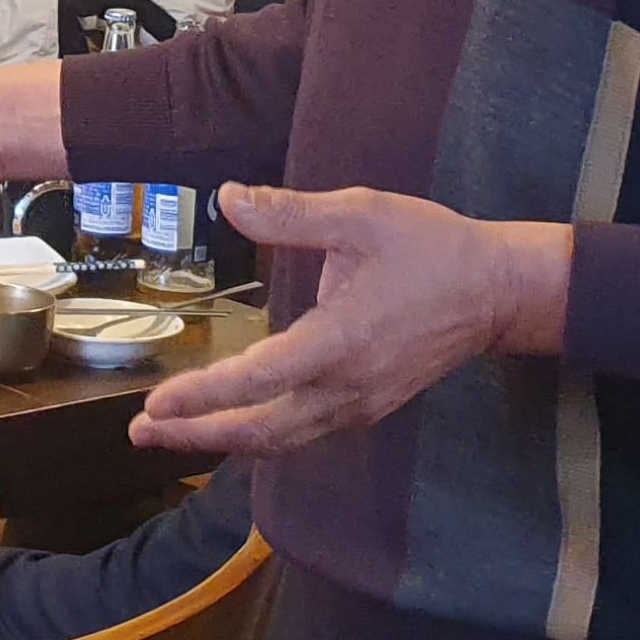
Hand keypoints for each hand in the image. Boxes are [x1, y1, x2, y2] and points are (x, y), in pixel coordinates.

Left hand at [133, 186, 569, 460]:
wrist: (498, 291)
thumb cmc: (431, 247)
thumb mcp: (362, 215)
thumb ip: (290, 214)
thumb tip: (229, 198)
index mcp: (339, 344)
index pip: (255, 382)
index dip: (201, 397)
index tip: (155, 405)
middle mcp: (345, 388)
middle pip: (259, 431)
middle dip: (197, 435)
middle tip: (141, 432)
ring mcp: (358, 405)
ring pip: (280, 440)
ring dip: (223, 439)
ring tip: (171, 433)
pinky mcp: (367, 406)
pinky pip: (303, 433)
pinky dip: (260, 434)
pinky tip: (231, 422)